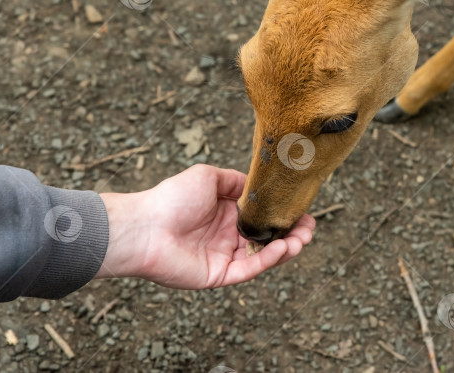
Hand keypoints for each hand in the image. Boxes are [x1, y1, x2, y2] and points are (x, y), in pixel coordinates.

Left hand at [94, 164, 314, 287]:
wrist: (145, 226)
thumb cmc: (171, 198)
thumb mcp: (208, 177)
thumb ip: (235, 181)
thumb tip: (255, 184)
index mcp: (225, 213)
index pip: (261, 216)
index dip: (282, 214)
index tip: (302, 209)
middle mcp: (227, 236)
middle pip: (267, 238)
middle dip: (292, 233)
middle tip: (309, 228)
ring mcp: (224, 257)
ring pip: (263, 256)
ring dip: (286, 248)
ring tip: (302, 239)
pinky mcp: (219, 275)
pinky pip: (250, 269)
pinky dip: (268, 260)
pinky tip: (283, 248)